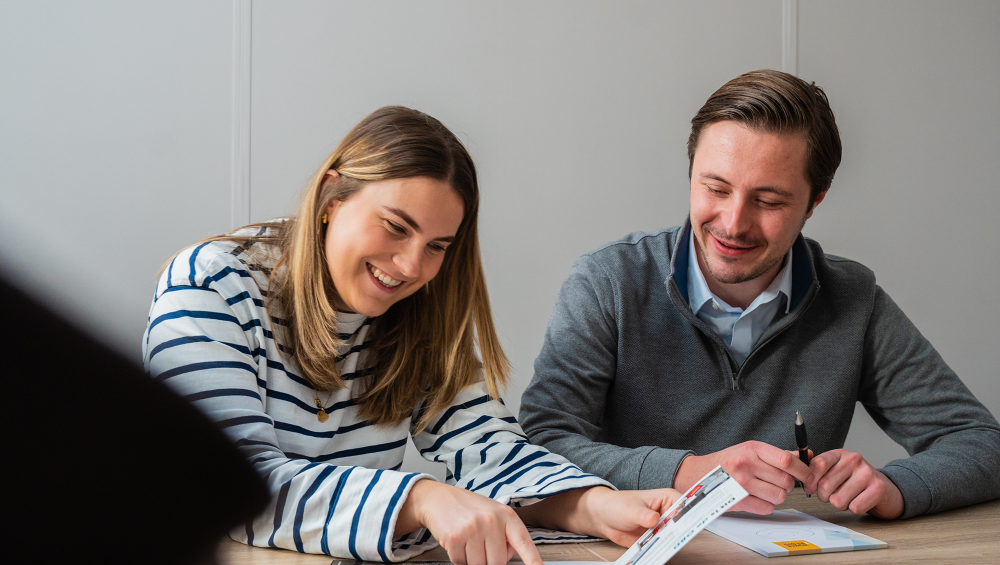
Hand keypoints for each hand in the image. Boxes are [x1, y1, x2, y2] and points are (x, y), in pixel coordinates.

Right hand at [395, 479, 541, 564]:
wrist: (437, 498)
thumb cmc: (467, 507)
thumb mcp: (493, 513)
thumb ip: (505, 534)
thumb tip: (508, 557)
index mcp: (506, 515)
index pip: (525, 543)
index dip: (534, 561)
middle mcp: (492, 520)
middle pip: (497, 562)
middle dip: (488, 560)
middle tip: (480, 544)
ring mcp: (473, 529)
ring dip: (471, 559)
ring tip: (468, 540)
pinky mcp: (455, 537)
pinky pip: (461, 563)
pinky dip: (458, 557)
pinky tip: (457, 541)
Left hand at [515, 486, 681, 546]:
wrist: (602, 517)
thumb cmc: (616, 505)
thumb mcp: (630, 509)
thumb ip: (643, 515)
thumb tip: (654, 519)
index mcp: (667, 498)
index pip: (686, 505)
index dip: (692, 513)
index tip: (691, 523)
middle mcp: (668, 512)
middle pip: (684, 524)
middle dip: (681, 532)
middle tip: (676, 538)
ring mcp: (663, 526)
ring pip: (675, 537)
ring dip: (672, 543)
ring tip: (665, 546)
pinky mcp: (656, 538)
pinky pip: (664, 546)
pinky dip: (662, 550)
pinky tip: (659, 552)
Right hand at [674, 441, 811, 514]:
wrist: (698, 474)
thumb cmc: (727, 462)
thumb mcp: (751, 450)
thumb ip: (779, 454)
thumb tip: (807, 456)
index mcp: (752, 448)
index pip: (787, 460)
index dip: (804, 471)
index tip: (809, 476)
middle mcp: (746, 464)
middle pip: (786, 481)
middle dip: (788, 485)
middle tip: (779, 483)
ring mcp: (741, 483)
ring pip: (779, 496)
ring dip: (777, 496)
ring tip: (765, 490)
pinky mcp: (737, 500)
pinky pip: (767, 508)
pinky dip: (766, 505)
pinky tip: (756, 498)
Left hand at [804, 449, 903, 518]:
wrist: (886, 489)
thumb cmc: (855, 482)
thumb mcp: (836, 470)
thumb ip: (819, 472)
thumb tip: (803, 481)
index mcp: (840, 454)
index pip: (817, 464)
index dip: (810, 481)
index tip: (810, 488)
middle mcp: (854, 459)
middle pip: (825, 486)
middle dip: (825, 497)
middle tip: (833, 495)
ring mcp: (867, 473)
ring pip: (838, 500)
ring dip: (840, 504)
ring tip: (849, 497)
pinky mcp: (878, 488)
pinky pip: (854, 507)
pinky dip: (854, 509)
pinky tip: (860, 501)